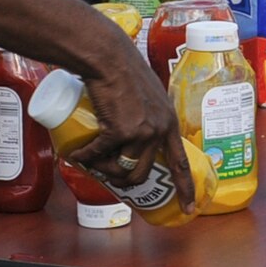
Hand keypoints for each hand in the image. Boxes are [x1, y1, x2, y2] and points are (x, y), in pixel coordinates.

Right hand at [71, 30, 196, 213]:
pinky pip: (99, 155)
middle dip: (122, 180)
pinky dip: (84, 159)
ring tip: (92, 161)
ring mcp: (140, 132)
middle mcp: (159, 130)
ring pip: (121, 169)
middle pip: (142, 173)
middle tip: (108, 173)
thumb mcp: (148, 95)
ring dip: (103, 171)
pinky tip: (76, 156)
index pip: (182, 163)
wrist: (109, 57)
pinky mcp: (119, 130)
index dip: (186, 188)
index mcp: (169, 123)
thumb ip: (147, 113)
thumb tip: (133, 135)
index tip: (189, 210)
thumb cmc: (124, 71)